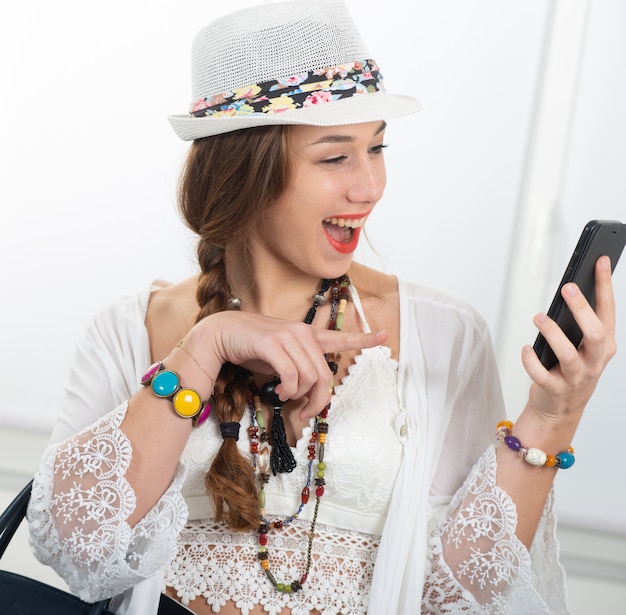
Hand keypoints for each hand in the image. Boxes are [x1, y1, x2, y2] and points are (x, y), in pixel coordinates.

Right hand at [186, 310, 387, 418]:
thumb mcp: (281, 357)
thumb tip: (308, 392)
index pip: (340, 337)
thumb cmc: (253, 348)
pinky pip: (292, 376)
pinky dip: (287, 390)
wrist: (222, 334)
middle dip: (319, 400)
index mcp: (307, 335)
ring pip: (310, 377)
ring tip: (285, 395)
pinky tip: (278, 390)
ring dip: (298, 395)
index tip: (385, 336)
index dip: (365, 338)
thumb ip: (299, 368)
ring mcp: (288, 336)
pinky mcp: (273, 343)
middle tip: (308, 413)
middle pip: (324, 374)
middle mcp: (302, 333)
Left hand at [521, 255, 616, 424]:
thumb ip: (581, 323)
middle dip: (582, 309)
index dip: (605, 285)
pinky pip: (541, 375)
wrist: (560, 410)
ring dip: (552, 333)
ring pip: (569, 354)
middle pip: (595, 333)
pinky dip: (531, 360)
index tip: (599, 261)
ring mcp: (575, 377)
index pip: (608, 311)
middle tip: (567, 288)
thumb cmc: (570, 370)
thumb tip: (569, 289)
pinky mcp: (554, 389)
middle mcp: (594, 361)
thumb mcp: (584, 347)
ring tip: (538, 318)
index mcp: (605, 346)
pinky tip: (526, 349)